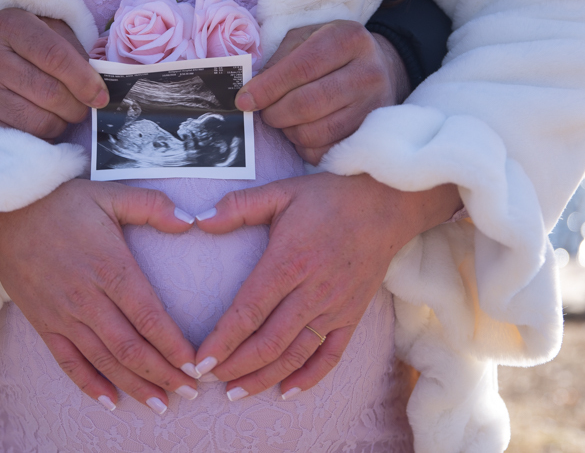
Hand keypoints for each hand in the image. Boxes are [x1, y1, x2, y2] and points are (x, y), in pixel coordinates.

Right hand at [0, 8, 108, 137]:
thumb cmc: (20, 51)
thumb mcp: (46, 32)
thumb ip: (75, 49)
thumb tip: (102, 83)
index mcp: (11, 24)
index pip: (55, 55)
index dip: (85, 80)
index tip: (101, 96)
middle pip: (51, 92)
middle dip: (77, 106)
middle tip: (82, 106)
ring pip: (41, 121)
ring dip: (61, 122)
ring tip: (59, 113)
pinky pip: (25, 138)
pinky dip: (42, 136)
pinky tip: (40, 123)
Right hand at [0, 179, 198, 411]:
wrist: (3, 215)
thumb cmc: (61, 203)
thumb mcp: (110, 194)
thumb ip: (152, 206)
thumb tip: (190, 222)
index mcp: (110, 267)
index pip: (149, 316)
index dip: (174, 345)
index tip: (196, 364)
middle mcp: (87, 298)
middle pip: (131, 348)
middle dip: (164, 374)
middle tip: (191, 391)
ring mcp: (63, 315)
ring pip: (104, 361)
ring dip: (135, 385)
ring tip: (161, 404)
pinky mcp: (44, 324)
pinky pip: (68, 363)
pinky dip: (90, 385)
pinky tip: (111, 401)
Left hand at [193, 173, 459, 399]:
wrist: (385, 204)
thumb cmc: (327, 197)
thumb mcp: (280, 193)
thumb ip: (238, 207)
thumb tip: (200, 221)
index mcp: (289, 261)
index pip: (249, 310)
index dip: (223, 340)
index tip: (199, 361)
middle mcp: (312, 290)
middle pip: (269, 341)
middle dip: (235, 366)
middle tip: (206, 380)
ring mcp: (335, 307)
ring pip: (295, 354)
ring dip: (264, 377)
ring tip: (235, 392)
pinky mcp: (352, 316)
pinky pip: (331, 356)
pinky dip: (309, 378)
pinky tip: (286, 392)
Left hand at [235, 21, 409, 164]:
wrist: (380, 68)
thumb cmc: (332, 51)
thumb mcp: (307, 38)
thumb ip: (279, 59)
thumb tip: (251, 92)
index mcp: (347, 39)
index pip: (301, 67)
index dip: (267, 87)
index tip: (244, 100)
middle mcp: (367, 72)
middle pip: (308, 104)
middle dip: (274, 113)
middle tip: (264, 112)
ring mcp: (372, 106)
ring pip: (315, 133)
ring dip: (288, 131)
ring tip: (285, 119)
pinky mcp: (370, 133)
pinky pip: (325, 152)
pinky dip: (304, 146)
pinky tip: (303, 131)